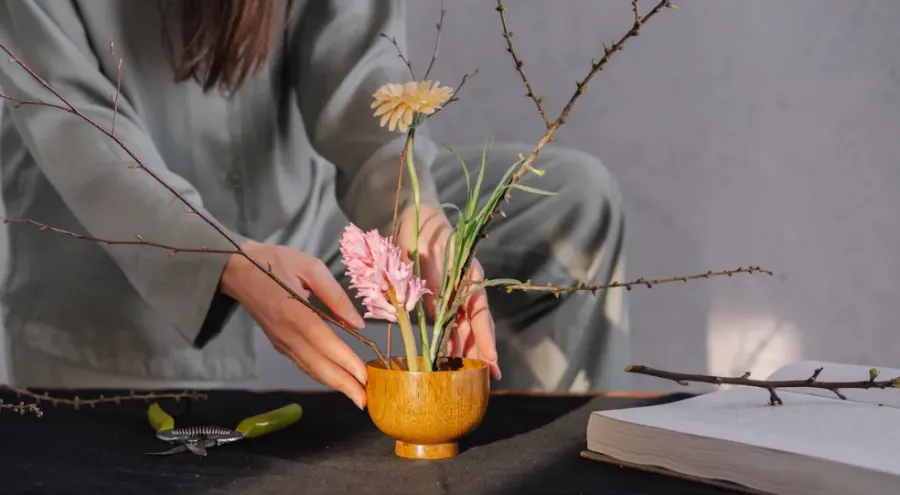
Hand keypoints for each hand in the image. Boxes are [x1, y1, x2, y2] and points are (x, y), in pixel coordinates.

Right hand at [220, 241, 368, 407]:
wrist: (236, 269)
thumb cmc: (275, 262)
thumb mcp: (311, 267)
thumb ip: (336, 296)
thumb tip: (358, 324)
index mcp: (295, 313)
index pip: (325, 343)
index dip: (346, 362)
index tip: (366, 377)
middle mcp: (287, 334)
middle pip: (318, 366)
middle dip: (344, 385)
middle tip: (367, 401)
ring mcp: (281, 342)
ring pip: (310, 369)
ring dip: (334, 385)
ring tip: (357, 396)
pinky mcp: (279, 344)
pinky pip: (303, 364)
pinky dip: (321, 376)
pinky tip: (336, 380)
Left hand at [398, 205, 500, 379]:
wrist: (416, 222)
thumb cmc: (424, 235)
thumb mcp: (428, 260)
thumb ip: (430, 289)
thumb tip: (433, 316)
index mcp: (470, 279)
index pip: (480, 314)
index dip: (485, 338)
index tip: (491, 358)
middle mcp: (465, 292)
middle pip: (475, 327)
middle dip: (482, 353)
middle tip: (489, 379)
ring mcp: (454, 298)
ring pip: (463, 330)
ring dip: (466, 352)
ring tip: (470, 378)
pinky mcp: (441, 301)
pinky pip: (448, 326)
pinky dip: (449, 343)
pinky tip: (448, 360)